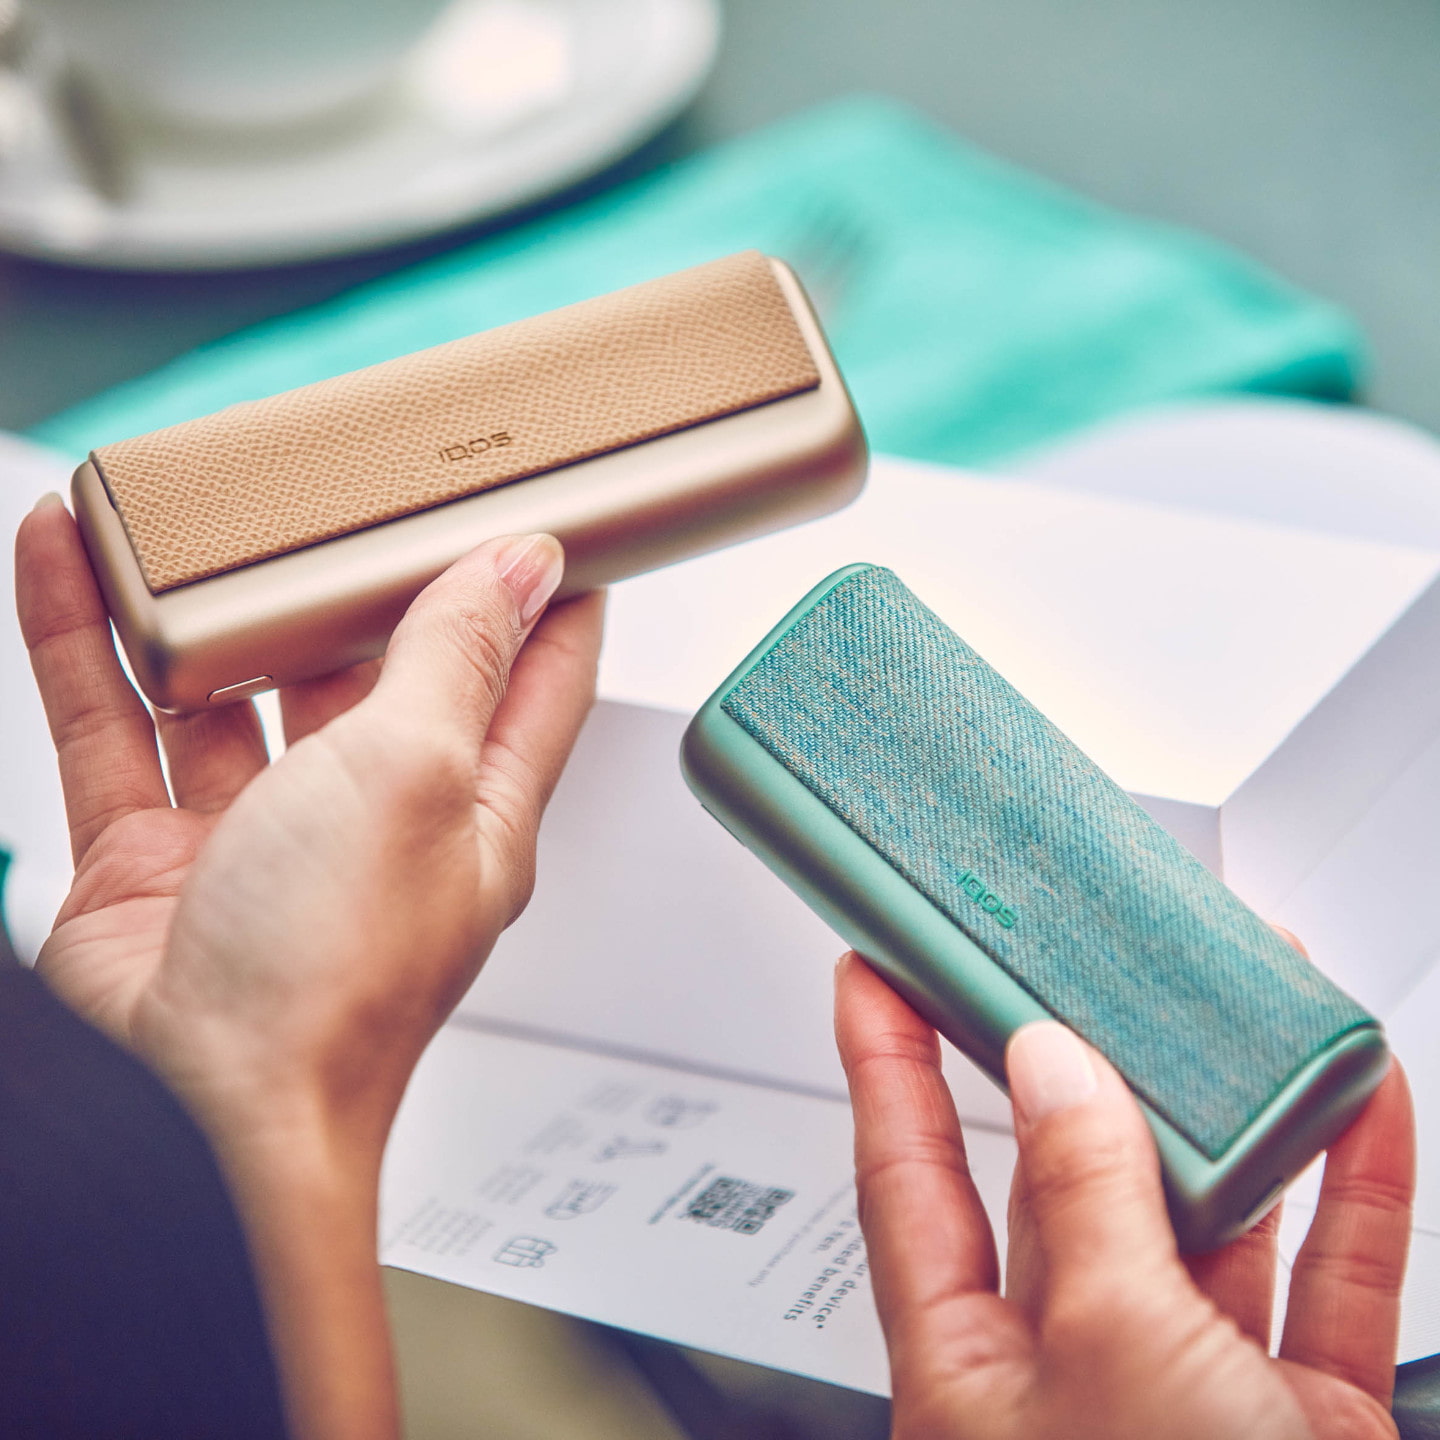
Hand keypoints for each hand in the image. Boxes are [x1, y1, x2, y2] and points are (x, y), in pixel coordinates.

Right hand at [15, 494, 603, 1439]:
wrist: (208, 1101)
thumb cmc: (340, 970)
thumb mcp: (417, 772)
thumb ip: (456, 658)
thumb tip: (521, 568)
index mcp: (469, 804)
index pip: (531, 679)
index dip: (545, 599)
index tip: (546, 517)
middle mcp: (372, 814)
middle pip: (371, 670)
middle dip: (350, 586)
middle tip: (341, 491)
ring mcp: (260, 831)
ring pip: (229, 686)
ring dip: (201, 605)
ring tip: (182, 514)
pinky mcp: (157, 851)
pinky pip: (117, 724)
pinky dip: (88, 644)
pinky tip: (67, 562)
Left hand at [835, 952, 1413, 1439]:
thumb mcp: (1110, 1359)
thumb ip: (1083, 1205)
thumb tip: (1053, 1069)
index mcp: (975, 1371)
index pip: (904, 1177)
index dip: (884, 1065)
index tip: (871, 969)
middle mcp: (1077, 1373)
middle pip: (1066, 1179)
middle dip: (1083, 1068)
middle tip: (1077, 963)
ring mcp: (1196, 1395)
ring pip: (1208, 1218)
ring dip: (1234, 1116)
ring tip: (1232, 1005)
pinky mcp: (1303, 1426)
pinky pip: (1329, 1284)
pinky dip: (1352, 1192)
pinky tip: (1362, 1108)